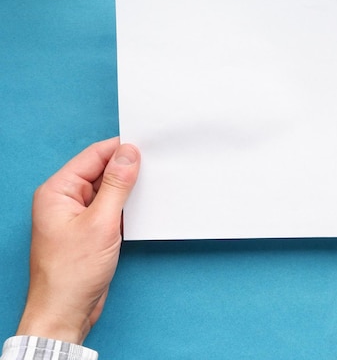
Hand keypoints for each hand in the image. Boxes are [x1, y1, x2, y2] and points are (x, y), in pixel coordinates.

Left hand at [16, 138, 139, 343]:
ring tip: (154, 185)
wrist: (66, 311)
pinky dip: (128, 207)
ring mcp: (78, 215)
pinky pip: (112, 208)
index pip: (93, 156)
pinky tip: (144, 207)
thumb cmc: (72, 272)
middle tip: (156, 165)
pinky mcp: (90, 230)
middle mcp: (65, 199)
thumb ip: (116, 185)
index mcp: (58, 191)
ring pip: (109, 190)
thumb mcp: (101, 222)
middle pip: (101, 171)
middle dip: (127, 169)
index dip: (120, 149)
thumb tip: (129, 154)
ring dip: (129, 189)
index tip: (147, 145)